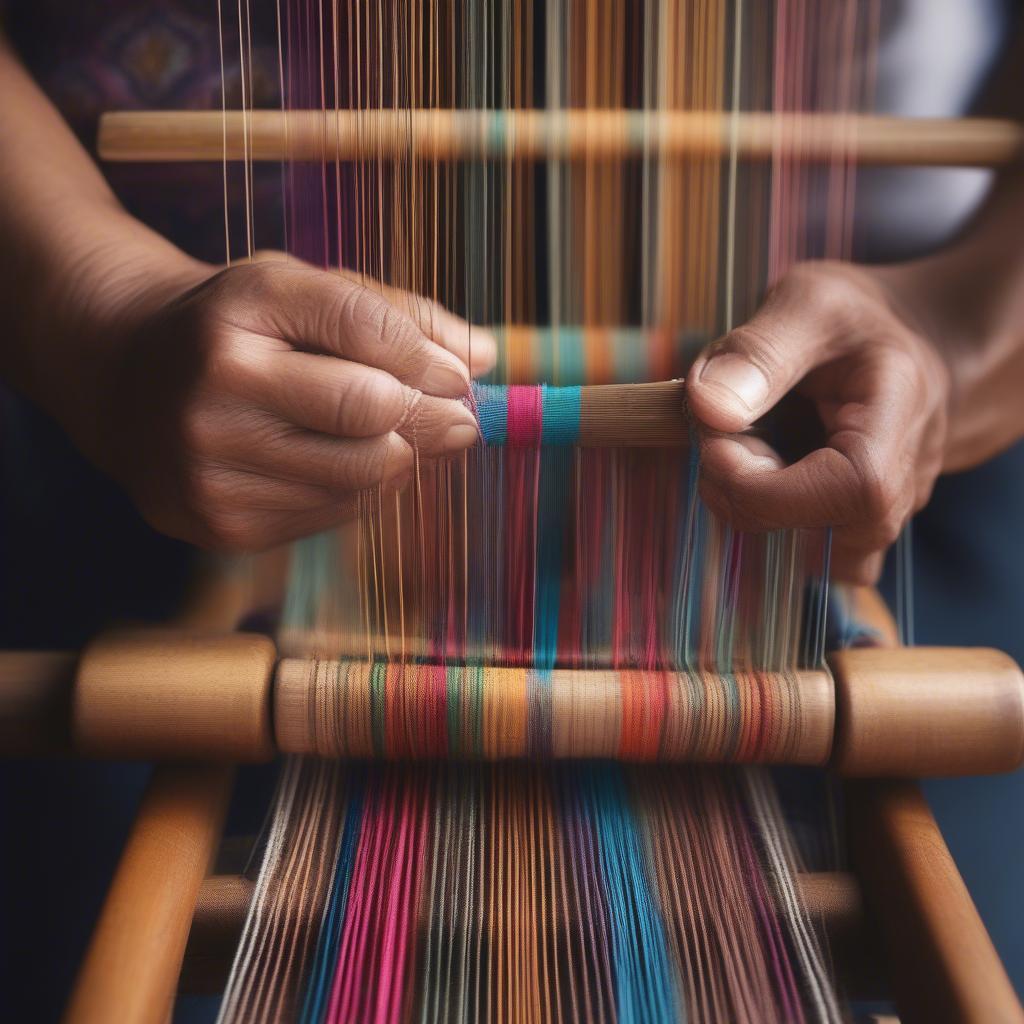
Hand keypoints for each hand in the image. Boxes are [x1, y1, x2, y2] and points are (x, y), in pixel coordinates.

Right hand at [78, 257, 494, 550]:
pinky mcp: (220, 523)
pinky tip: (334, 463)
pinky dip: (357, 491)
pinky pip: (335, 515)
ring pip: (364, 476)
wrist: (128, 380)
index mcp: (243, 304)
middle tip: (456, 418)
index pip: (367, 328)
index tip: (461, 379)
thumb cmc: (242, 330)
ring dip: (398, 458)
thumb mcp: (305, 294)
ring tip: (387, 437)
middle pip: (373, 412)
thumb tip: (485, 359)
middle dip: (431, 417)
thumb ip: (398, 317)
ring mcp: (212, 462)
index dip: (433, 359)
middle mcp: (217, 383)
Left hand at [686, 261, 950, 582]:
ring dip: (745, 499)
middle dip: (738, 481)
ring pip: (794, 549)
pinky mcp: (850, 536)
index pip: (844, 494)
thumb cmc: (857, 321)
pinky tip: (759, 469)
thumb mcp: (808, 301)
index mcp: (898, 428)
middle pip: (805, 531)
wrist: (900, 345)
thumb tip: (707, 408)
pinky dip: (760, 515)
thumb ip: (758, 351)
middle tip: (729, 422)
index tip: (712, 425)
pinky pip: (799, 552)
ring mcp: (878, 522)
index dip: (756, 477)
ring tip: (752, 442)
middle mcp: (900, 491)